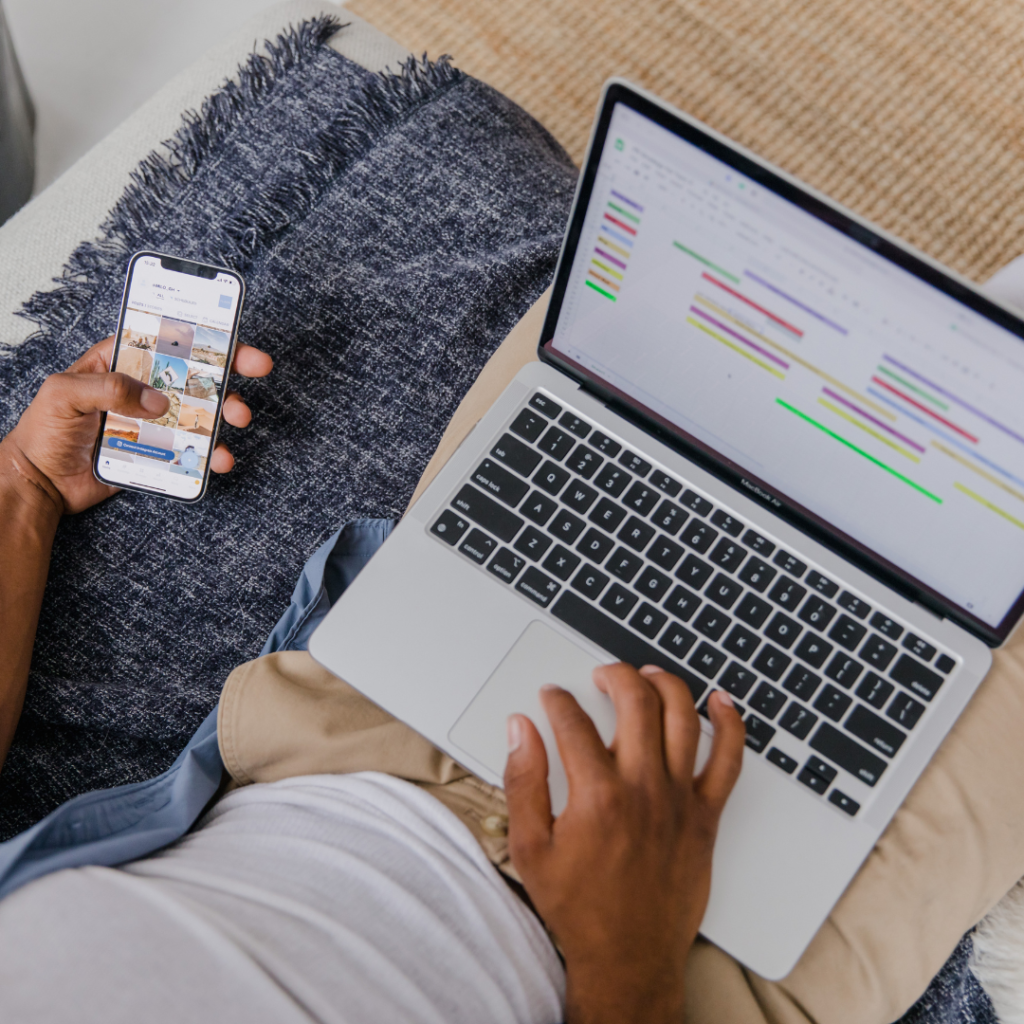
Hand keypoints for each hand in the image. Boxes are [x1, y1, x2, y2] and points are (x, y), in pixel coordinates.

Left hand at [0, 335, 272, 514]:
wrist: (41, 483)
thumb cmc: (43, 431)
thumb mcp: (64, 394)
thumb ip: (109, 388)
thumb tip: (157, 400)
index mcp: (119, 363)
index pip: (165, 340)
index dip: (201, 334)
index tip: (231, 335)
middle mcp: (142, 389)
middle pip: (194, 373)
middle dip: (229, 369)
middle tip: (258, 367)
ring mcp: (153, 422)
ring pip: (200, 412)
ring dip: (225, 412)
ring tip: (238, 418)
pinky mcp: (159, 452)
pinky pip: (192, 450)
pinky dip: (211, 454)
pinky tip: (219, 459)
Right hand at [504, 664, 744, 1023]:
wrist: (628, 957)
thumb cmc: (580, 908)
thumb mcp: (531, 848)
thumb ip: (524, 782)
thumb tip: (521, 731)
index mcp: (597, 796)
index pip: (574, 723)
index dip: (558, 701)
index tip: (551, 697)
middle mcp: (643, 789)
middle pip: (635, 702)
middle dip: (614, 676)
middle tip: (600, 676)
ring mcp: (679, 800)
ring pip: (682, 717)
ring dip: (665, 684)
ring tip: (647, 674)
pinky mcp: (705, 816)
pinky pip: (729, 760)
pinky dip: (730, 724)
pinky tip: (721, 702)